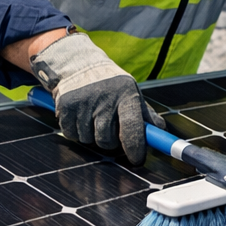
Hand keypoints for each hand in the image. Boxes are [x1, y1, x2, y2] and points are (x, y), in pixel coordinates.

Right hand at [29, 32, 164, 165]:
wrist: (80, 65)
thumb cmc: (111, 85)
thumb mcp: (131, 93)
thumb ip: (145, 113)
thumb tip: (159, 130)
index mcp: (126, 94)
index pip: (132, 126)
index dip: (135, 147)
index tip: (137, 159)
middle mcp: (105, 98)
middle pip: (107, 140)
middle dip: (109, 140)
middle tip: (108, 126)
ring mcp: (84, 102)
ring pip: (88, 139)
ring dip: (91, 135)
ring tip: (93, 117)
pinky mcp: (65, 106)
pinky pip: (71, 134)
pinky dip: (75, 131)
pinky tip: (79, 116)